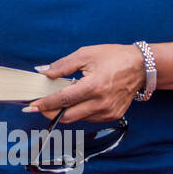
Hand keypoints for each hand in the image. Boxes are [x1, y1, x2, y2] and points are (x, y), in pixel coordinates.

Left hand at [24, 44, 144, 122]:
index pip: (63, 100)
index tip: (31, 106)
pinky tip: (77, 101)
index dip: (45, 104)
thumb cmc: (113, 57)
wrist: (141, 66)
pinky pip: (89, 118)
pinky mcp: (113, 116)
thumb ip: (62, 65)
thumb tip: (42, 72)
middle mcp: (101, 103)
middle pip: (67, 116)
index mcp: (94, 87)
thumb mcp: (85, 54)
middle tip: (38, 106)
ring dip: (64, 112)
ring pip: (78, 119)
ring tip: (57, 101)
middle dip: (50, 112)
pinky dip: (79, 112)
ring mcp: (108, 112)